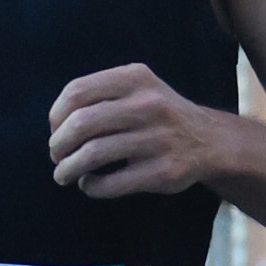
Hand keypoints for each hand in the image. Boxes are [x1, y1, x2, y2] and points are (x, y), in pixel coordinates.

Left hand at [48, 63, 222, 199]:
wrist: (210, 141)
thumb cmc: (159, 114)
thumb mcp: (138, 88)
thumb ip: (101, 95)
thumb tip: (56, 124)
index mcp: (135, 78)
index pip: (77, 91)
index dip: (56, 115)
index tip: (55, 130)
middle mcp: (148, 105)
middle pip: (81, 124)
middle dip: (58, 144)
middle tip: (56, 155)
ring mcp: (157, 139)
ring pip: (92, 154)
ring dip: (67, 168)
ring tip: (63, 174)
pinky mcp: (162, 172)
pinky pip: (112, 182)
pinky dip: (91, 186)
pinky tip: (89, 184)